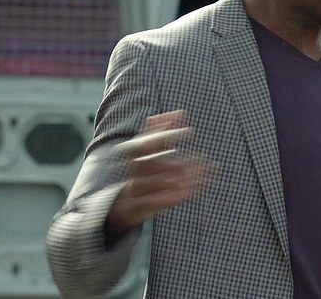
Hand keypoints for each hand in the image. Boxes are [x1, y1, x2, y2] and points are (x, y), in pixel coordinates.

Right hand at [105, 110, 211, 238]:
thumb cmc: (137, 168)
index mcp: (129, 152)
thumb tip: (181, 112)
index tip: (190, 131)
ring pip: (158, 184)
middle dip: (179, 161)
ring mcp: (132, 190)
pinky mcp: (136, 208)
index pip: (146, 142)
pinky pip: (157, 202)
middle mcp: (130, 170)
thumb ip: (161, 129)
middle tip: (202, 159)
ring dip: (183, 178)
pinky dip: (176, 195)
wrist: (115, 202)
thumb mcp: (145, 147)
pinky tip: (195, 188)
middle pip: (154, 163)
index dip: (168, 135)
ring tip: (206, 172)